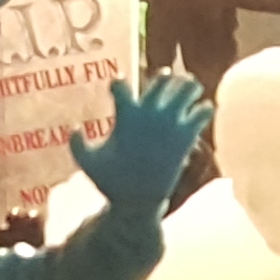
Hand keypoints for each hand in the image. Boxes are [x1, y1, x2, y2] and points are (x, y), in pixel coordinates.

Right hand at [72, 73, 211, 215]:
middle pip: (163, 79)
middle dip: (166, 77)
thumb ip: (76, 144)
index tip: (117, 87)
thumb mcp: (87, 163)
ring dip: (190, 86)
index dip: (118, 83)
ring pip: (188, 89)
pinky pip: (203, 113)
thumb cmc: (111, 182)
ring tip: (191, 88)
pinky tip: (204, 110)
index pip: (120, 85)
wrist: (138, 202)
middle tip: (167, 79)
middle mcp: (149, 114)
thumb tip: (74, 127)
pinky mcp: (186, 137)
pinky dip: (205, 109)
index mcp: (126, 115)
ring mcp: (170, 124)